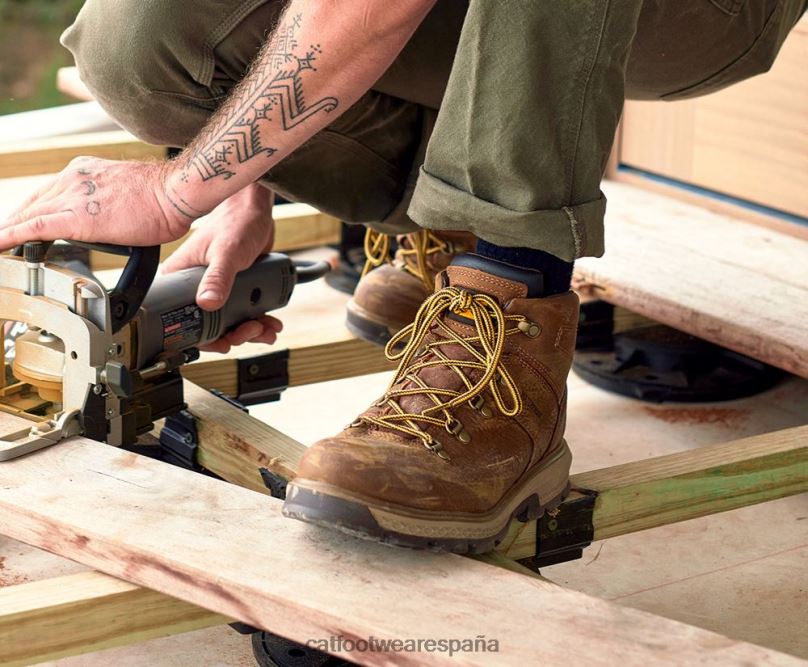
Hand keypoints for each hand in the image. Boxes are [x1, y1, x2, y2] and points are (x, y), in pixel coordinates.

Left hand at [0, 157, 195, 249]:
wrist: (174, 193)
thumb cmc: (165, 197)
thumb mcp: (131, 194)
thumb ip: (115, 204)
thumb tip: (120, 220)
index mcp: (86, 172)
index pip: (49, 193)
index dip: (32, 212)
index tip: (23, 225)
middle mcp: (74, 179)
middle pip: (32, 204)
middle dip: (15, 223)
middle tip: (4, 239)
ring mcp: (73, 196)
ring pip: (28, 215)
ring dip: (9, 232)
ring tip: (0, 245)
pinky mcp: (76, 218)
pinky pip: (33, 228)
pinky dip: (10, 237)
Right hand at [161, 183, 281, 353]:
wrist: (256, 211)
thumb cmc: (235, 221)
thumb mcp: (226, 253)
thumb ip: (218, 278)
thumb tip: (207, 302)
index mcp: (181, 278)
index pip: (184, 318)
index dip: (205, 336)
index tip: (225, 342)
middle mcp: (196, 286)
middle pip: (211, 325)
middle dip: (236, 334)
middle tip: (253, 330)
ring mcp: (217, 288)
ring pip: (231, 321)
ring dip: (251, 330)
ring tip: (267, 328)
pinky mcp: (235, 287)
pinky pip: (245, 312)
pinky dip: (259, 320)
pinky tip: (271, 322)